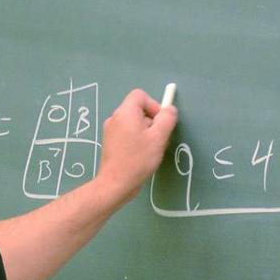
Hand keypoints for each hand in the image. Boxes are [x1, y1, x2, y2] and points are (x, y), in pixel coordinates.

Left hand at [96, 88, 177, 203]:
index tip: (160, 123)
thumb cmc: (138, 159)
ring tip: (150, 150)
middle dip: (151, 121)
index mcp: (125, 112)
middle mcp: (115, 118)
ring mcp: (111, 131)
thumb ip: (167, 119)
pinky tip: (140, 156)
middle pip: (138, 109)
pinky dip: (136, 140)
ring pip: (133, 123)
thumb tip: (169, 109)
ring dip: (145, 132)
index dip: (154, 105)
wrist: (116, 184)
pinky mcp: (110, 143)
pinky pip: (127, 133)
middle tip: (157, 140)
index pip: (140, 95)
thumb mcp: (158, 138)